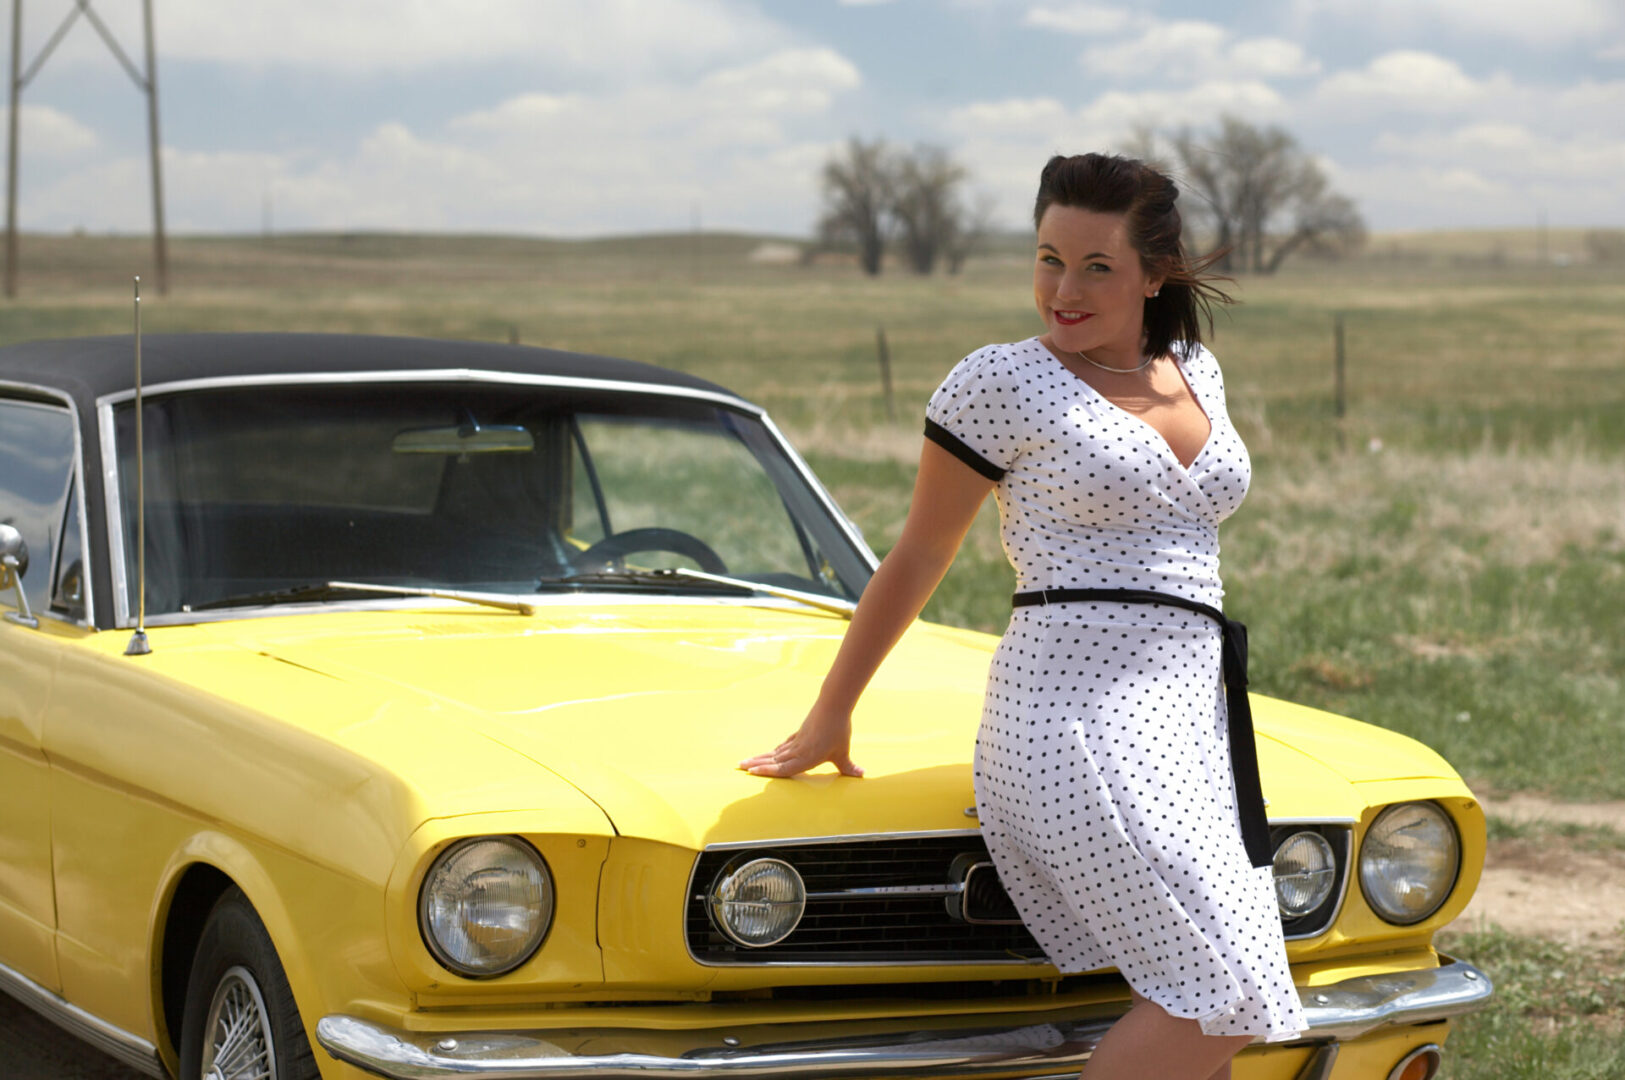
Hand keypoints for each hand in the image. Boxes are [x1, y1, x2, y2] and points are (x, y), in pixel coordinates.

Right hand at [739, 708, 863, 778]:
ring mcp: (797, 741)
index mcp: (807, 757)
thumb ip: (849, 766)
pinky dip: (774, 751)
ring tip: (745, 761)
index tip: (752, 772)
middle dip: (756, 764)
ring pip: (775, 752)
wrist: (833, 704)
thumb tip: (861, 775)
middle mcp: (798, 750)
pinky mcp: (799, 733)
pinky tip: (770, 753)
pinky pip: (783, 745)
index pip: (784, 768)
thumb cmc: (839, 730)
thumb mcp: (844, 752)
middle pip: (774, 759)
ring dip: (760, 757)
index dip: (768, 771)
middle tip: (739, 767)